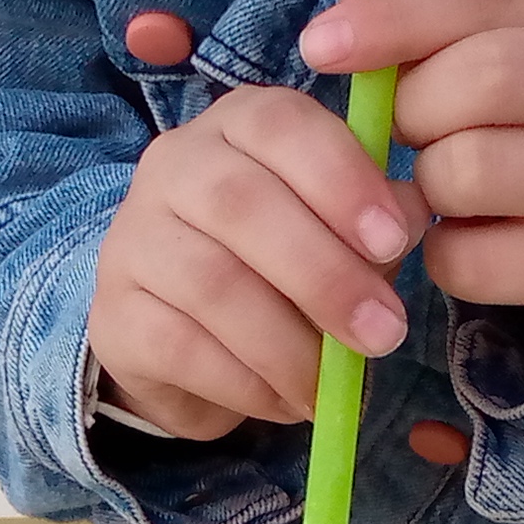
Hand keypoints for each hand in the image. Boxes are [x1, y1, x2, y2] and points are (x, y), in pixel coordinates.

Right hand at [90, 84, 425, 440]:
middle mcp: (173, 165)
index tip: (393, 241)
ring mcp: (133, 238)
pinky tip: (283, 400)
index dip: (340, 178)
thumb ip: (378, 222)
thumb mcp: (340, 236)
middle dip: (324, 275)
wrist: (189, 344)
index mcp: (238, 126)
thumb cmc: (279, 271)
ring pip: (212, 283)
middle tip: (383, 333)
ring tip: (331, 384)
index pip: (279, 123)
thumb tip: (410, 218)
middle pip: (242, 204)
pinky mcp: (114, 314)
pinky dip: (247, 382)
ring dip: (289, 344)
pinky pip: (182, 347)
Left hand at [299, 0, 523, 352]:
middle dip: (414, 107)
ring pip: (470, 171)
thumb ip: (454, 14)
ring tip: (449, 188)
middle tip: (408, 132)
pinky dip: (446, 255)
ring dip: (429, 185)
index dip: (395, 14)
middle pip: (482, 79)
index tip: (321, 43)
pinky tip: (472, 240)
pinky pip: (474, 260)